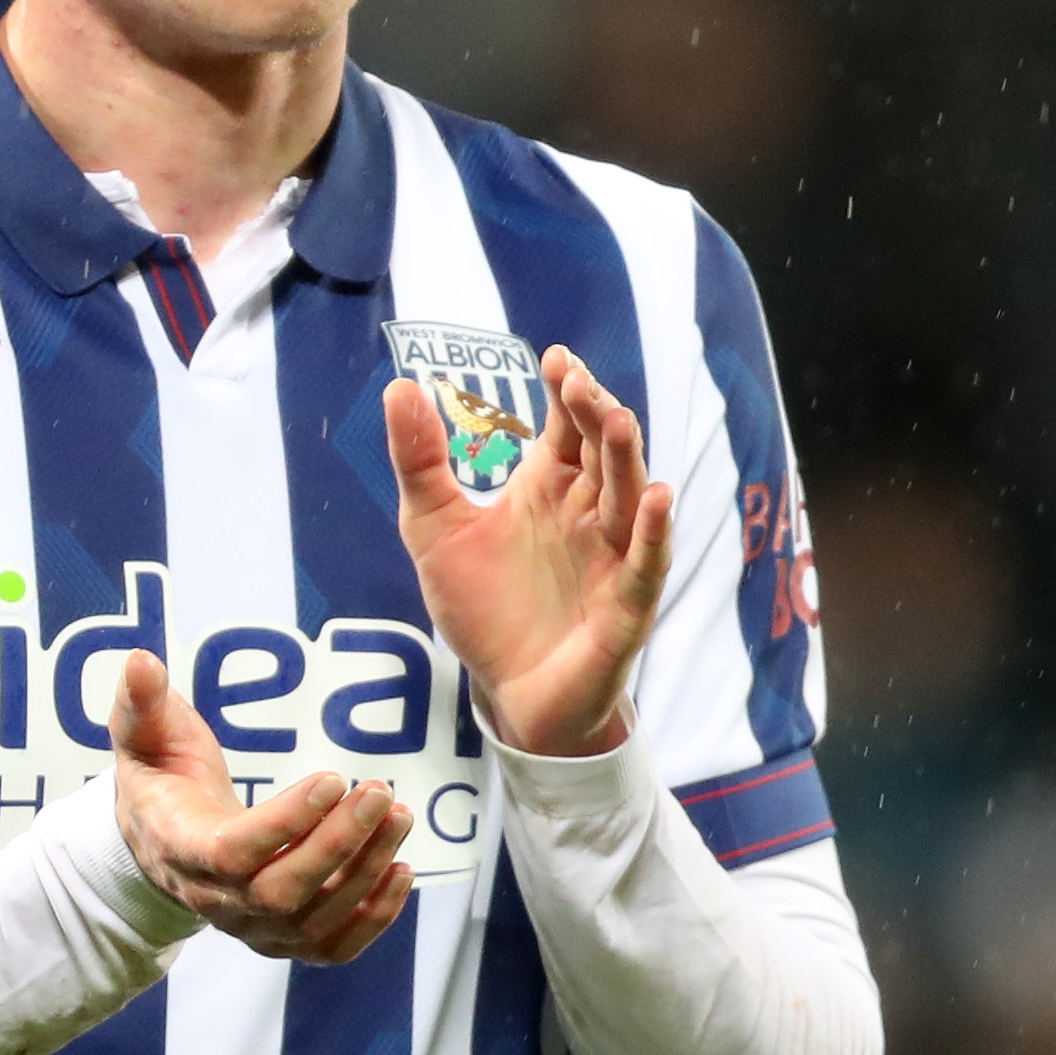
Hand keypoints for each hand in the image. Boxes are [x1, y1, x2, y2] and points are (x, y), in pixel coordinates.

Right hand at [107, 650, 417, 962]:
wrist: (162, 843)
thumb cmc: (161, 781)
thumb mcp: (144, 738)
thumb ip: (142, 704)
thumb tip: (140, 660)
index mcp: (182, 851)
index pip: (236, 854)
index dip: (288, 822)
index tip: (334, 777)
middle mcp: (217, 902)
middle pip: (282, 893)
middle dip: (338, 845)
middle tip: (377, 792)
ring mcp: (252, 928)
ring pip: (315, 921)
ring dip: (367, 871)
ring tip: (397, 814)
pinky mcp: (284, 938)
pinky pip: (333, 947)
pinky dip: (375, 917)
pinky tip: (401, 868)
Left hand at [382, 345, 668, 758]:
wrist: (509, 695)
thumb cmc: (484, 611)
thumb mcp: (433, 529)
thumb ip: (420, 462)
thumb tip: (399, 385)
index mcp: (552, 487)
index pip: (568, 426)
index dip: (566, 391)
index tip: (554, 359)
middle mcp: (589, 513)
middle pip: (602, 451)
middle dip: (594, 413)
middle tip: (577, 381)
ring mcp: (613, 557)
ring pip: (627, 496)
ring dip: (626, 456)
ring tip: (616, 418)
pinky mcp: (626, 606)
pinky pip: (645, 563)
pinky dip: (653, 531)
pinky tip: (656, 497)